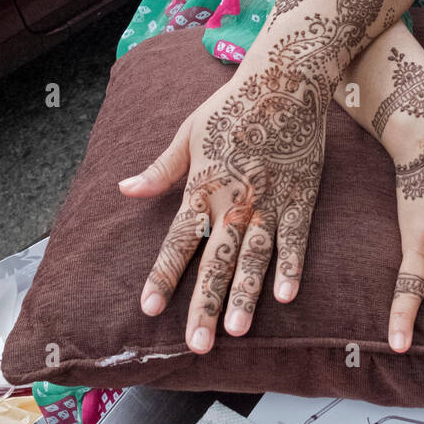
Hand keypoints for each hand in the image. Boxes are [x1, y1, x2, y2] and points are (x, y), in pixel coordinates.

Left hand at [118, 57, 326, 352]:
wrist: (284, 79)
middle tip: (196, 345)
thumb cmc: (232, 104)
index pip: (178, 240)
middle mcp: (234, 200)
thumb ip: (160, 169)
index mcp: (203, 186)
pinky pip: (295, 238)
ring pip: (254, 257)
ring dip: (245, 295)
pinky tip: (286, 296)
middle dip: (204, 304)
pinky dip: (291, 266)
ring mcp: (270, 200)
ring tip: (236, 332)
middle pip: (216, 260)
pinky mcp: (301, 196)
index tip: (147, 309)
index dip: (163, 274)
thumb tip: (123, 190)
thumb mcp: (188, 132)